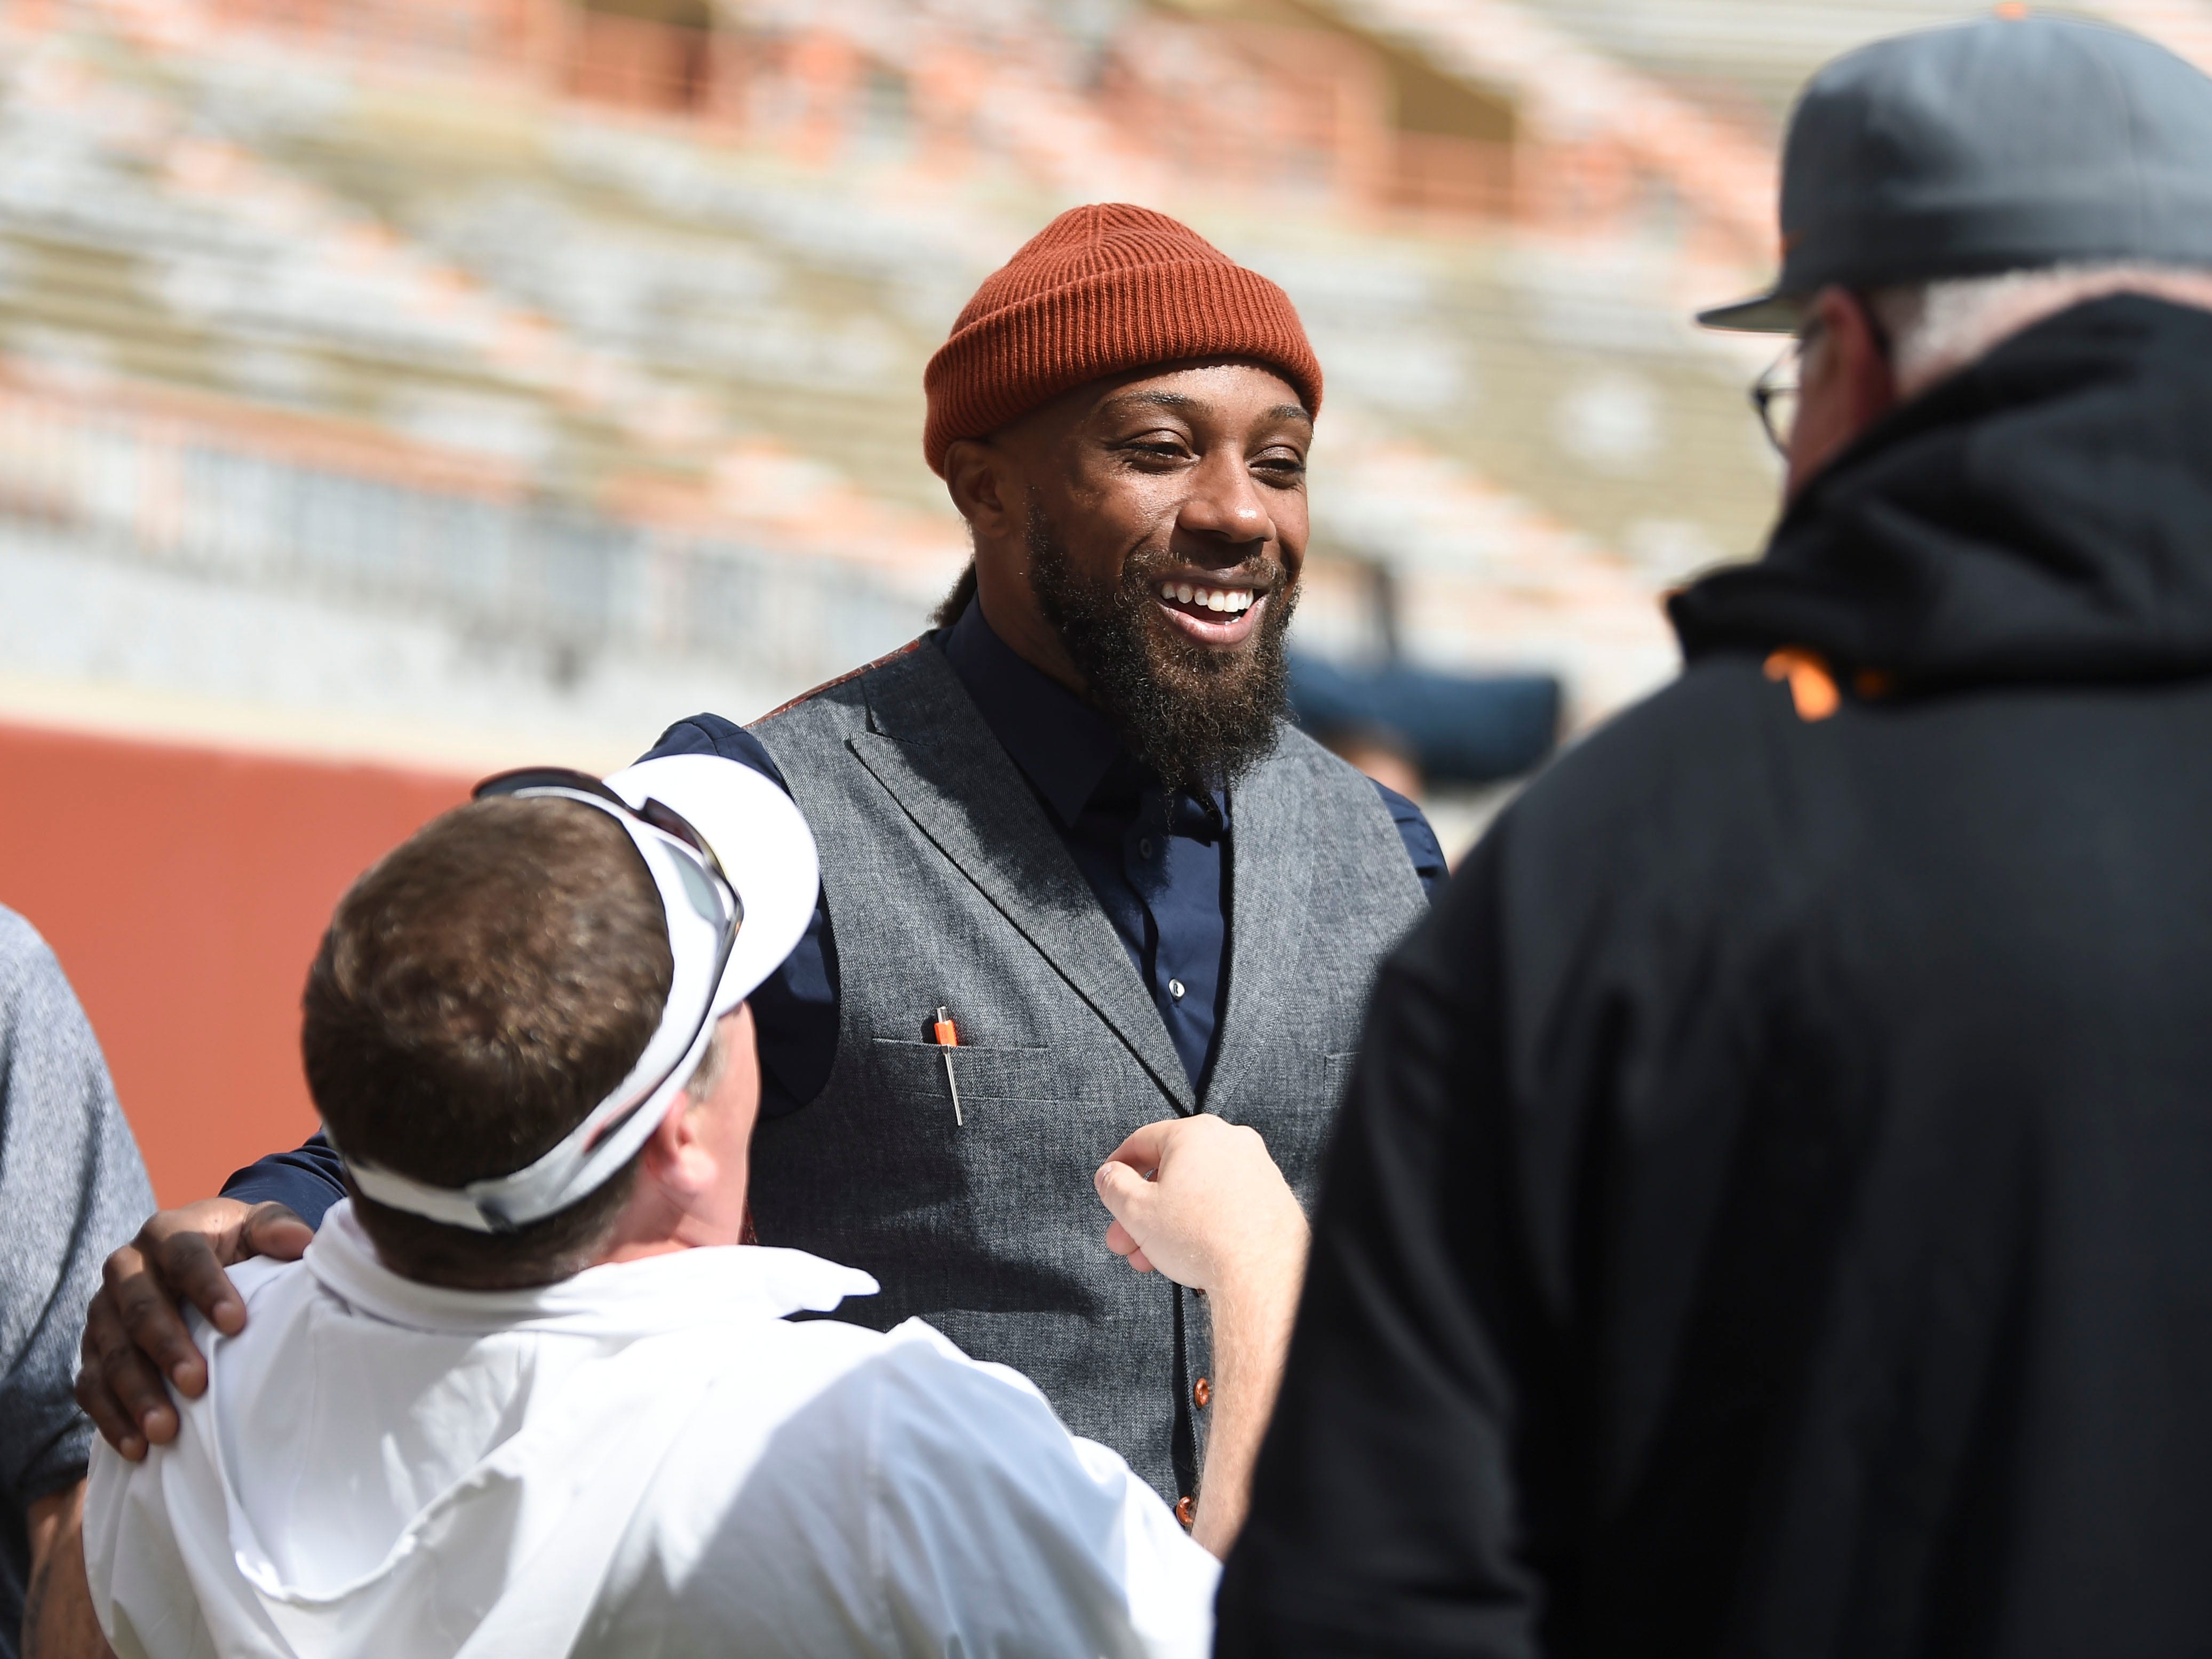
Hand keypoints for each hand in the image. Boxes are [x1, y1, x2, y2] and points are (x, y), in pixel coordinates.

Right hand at [75, 1199, 309, 1459]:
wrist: (195, 1258)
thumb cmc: (236, 1244)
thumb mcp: (257, 1227)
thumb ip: (276, 1229)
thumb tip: (301, 1242)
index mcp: (167, 1232)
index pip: (184, 1257)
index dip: (207, 1288)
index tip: (236, 1323)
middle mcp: (126, 1268)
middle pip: (140, 1307)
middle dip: (167, 1347)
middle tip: (197, 1383)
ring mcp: (103, 1311)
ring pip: (111, 1352)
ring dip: (136, 1393)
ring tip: (165, 1430)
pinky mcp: (91, 1350)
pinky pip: (90, 1386)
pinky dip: (111, 1417)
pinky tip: (136, 1447)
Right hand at [1093, 1116, 1306, 1298]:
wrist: (1261, 1273)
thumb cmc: (1204, 1238)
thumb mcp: (1137, 1210)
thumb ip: (1114, 1186)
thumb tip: (1109, 1175)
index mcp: (1196, 1133)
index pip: (1143, 1140)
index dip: (1117, 1166)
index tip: (1108, 1183)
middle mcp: (1230, 1142)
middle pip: (1170, 1172)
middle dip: (1141, 1210)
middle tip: (1124, 1236)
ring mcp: (1255, 1168)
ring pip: (1195, 1192)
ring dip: (1167, 1223)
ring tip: (1150, 1256)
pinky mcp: (1270, 1195)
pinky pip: (1223, 1203)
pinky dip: (1200, 1223)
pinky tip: (1185, 1253)